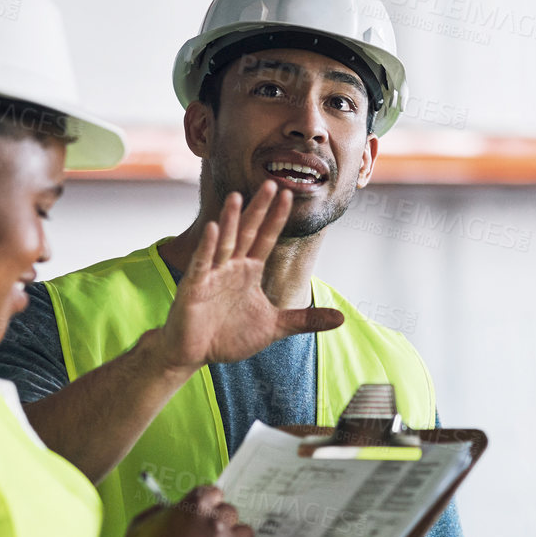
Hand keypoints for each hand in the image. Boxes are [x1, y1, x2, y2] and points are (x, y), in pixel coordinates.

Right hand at [116, 486, 253, 536]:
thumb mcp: (142, 523)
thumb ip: (162, 511)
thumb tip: (172, 510)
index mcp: (195, 505)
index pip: (214, 492)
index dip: (207, 503)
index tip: (205, 511)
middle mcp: (215, 522)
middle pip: (230, 512)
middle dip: (219, 521)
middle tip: (206, 533)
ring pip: (243, 533)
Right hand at [158, 183, 343, 368]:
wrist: (195, 353)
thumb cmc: (230, 336)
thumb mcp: (274, 327)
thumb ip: (305, 320)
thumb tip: (341, 318)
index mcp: (249, 271)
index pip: (266, 238)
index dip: (276, 218)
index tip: (288, 195)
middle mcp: (231, 267)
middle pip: (247, 232)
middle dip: (258, 209)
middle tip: (270, 183)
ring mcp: (211, 274)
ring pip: (224, 242)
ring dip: (230, 220)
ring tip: (237, 197)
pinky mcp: (194, 287)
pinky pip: (202, 263)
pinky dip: (208, 247)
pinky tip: (214, 229)